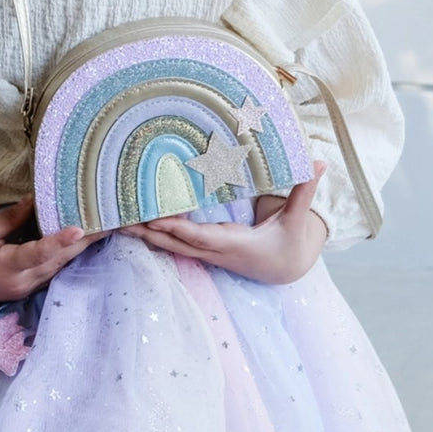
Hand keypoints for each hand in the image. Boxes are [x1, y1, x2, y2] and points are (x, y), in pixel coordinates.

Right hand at [0, 196, 102, 301]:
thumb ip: (8, 218)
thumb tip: (36, 202)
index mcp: (6, 268)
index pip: (39, 252)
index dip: (60, 240)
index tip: (80, 227)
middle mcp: (21, 282)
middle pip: (59, 259)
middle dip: (85, 240)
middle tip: (109, 220)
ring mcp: (24, 288)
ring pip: (59, 265)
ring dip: (80, 246)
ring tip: (104, 225)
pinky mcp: (25, 286)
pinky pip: (51, 268)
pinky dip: (66, 252)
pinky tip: (81, 238)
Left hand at [128, 162, 328, 284]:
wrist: (286, 268)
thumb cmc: (290, 240)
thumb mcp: (297, 218)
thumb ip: (304, 190)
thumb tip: (318, 163)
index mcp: (236, 245)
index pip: (202, 237)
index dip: (179, 229)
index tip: (156, 221)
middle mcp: (216, 252)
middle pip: (176, 245)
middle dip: (148, 234)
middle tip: (119, 222)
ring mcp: (207, 253)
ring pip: (170, 246)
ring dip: (143, 235)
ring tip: (114, 223)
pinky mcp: (202, 249)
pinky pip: (173, 242)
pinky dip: (153, 234)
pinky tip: (133, 224)